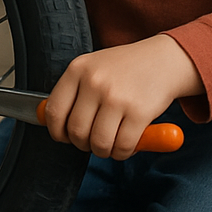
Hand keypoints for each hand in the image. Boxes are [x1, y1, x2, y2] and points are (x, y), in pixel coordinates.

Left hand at [42, 35, 202, 159]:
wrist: (163, 59)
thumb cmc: (125, 67)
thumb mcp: (92, 67)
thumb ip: (72, 91)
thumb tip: (48, 120)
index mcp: (78, 69)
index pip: (54, 110)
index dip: (56, 131)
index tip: (63, 137)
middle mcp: (94, 82)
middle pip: (76, 132)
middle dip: (83, 144)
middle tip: (92, 140)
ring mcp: (117, 97)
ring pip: (98, 143)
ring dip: (103, 151)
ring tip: (110, 142)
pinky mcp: (139, 112)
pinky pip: (122, 147)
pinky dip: (122, 152)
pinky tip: (126, 142)